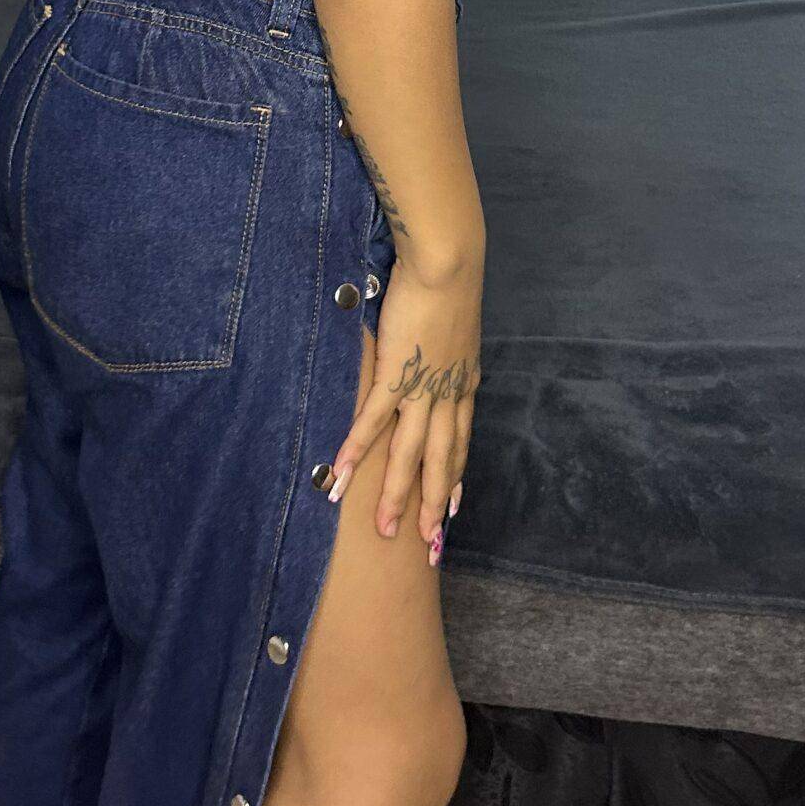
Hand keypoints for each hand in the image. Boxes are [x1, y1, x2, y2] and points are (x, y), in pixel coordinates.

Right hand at [326, 259, 479, 555]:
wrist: (448, 262)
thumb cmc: (448, 280)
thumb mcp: (455, 322)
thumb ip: (444, 345)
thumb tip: (432, 347)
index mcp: (464, 382)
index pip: (460, 442)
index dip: (454, 478)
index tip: (452, 508)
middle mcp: (448, 394)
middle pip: (441, 461)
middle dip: (432, 504)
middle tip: (426, 543)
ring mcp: (423, 387)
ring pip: (410, 453)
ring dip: (396, 494)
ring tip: (385, 529)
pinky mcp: (396, 373)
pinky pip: (374, 421)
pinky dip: (357, 450)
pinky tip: (340, 474)